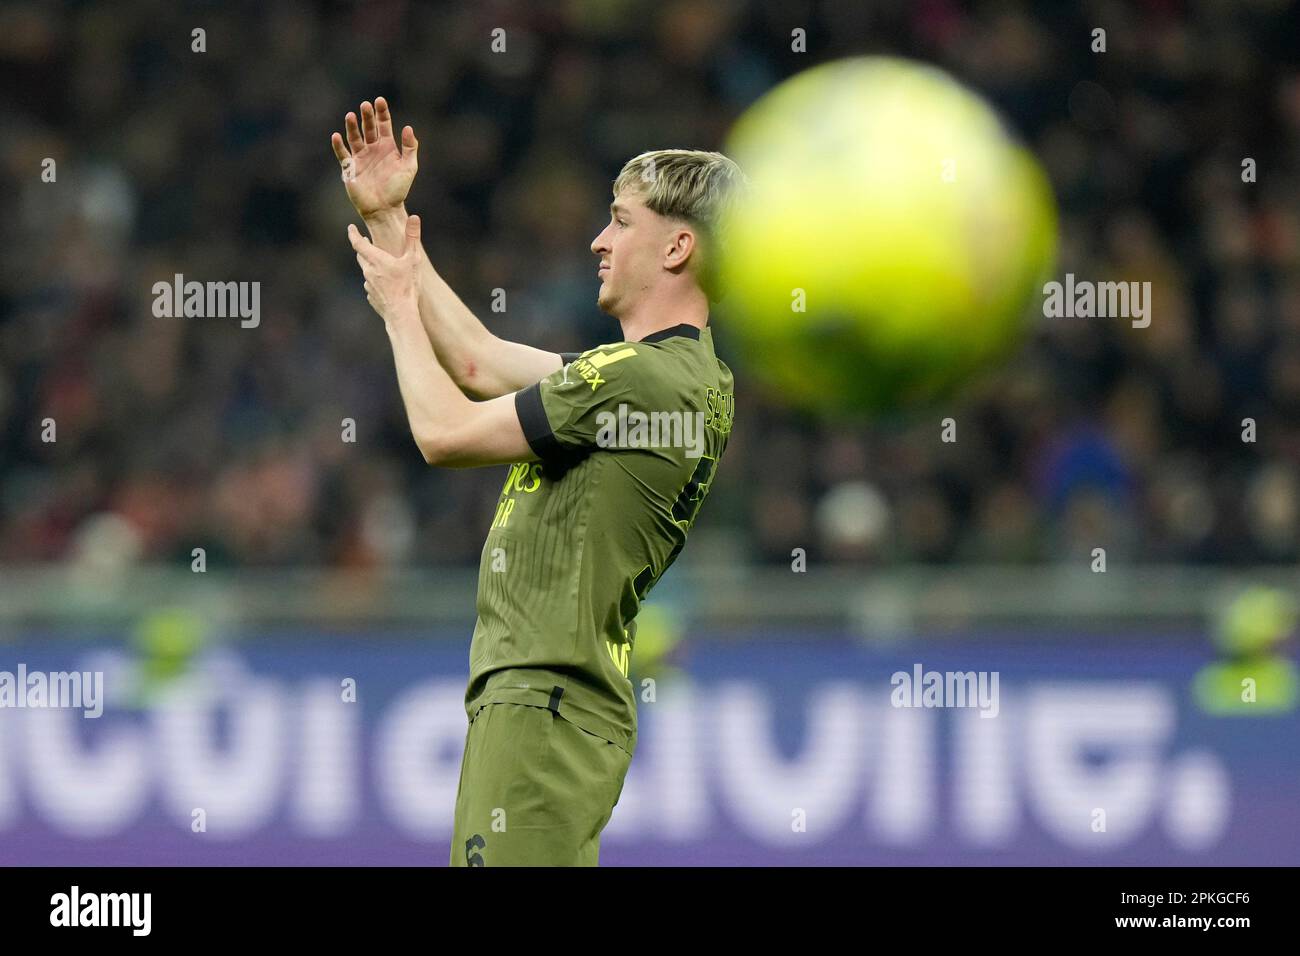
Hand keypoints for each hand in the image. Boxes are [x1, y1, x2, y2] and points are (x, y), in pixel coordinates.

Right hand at [331, 97, 418, 219]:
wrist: (385, 209)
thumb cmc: (398, 190)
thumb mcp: (409, 168)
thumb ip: (410, 148)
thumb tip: (408, 127)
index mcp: (388, 147)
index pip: (384, 125)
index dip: (382, 112)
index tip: (379, 100)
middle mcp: (373, 149)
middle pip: (368, 128)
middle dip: (367, 116)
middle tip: (365, 105)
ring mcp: (361, 158)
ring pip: (354, 138)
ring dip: (351, 127)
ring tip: (350, 116)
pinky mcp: (350, 168)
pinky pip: (343, 154)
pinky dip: (339, 146)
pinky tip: (336, 136)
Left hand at [350, 214, 422, 322]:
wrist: (401, 314)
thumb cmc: (407, 286)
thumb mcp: (413, 259)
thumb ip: (412, 237)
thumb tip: (415, 217)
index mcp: (376, 260)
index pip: (358, 243)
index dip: (353, 234)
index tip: (350, 227)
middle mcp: (368, 271)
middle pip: (361, 256)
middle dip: (363, 248)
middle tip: (365, 242)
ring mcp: (368, 285)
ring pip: (366, 272)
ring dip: (371, 266)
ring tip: (380, 266)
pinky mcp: (371, 297)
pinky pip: (371, 286)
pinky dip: (376, 282)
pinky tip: (385, 286)